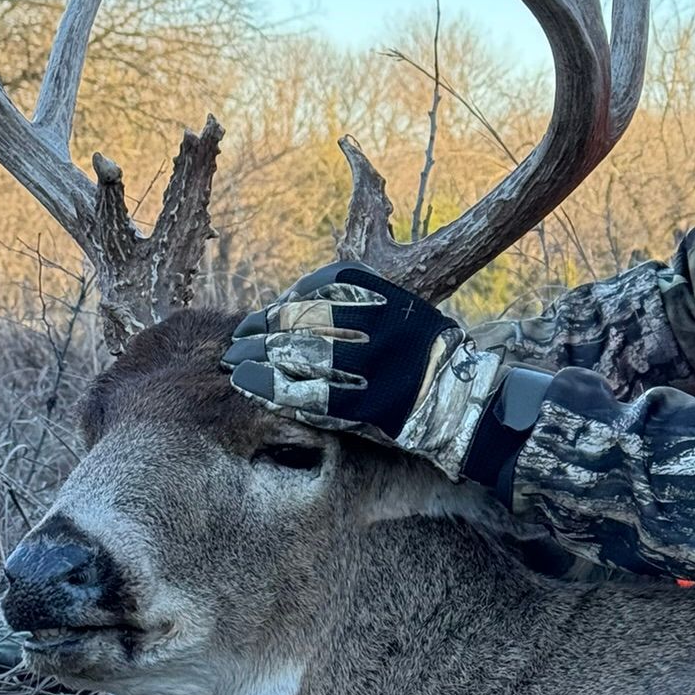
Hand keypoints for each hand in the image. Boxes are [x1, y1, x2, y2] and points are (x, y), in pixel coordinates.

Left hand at [221, 261, 462, 436]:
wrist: (460, 398)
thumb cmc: (421, 352)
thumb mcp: (399, 309)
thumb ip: (354, 302)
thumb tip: (290, 303)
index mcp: (389, 298)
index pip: (321, 289)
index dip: (284, 302)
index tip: (262, 316)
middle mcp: (381, 327)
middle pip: (306, 321)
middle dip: (262, 332)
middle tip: (235, 344)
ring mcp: (375, 366)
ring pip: (303, 356)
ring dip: (260, 359)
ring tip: (235, 364)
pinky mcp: (369, 405)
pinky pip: (311, 395)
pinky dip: (274, 390)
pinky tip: (250, 388)